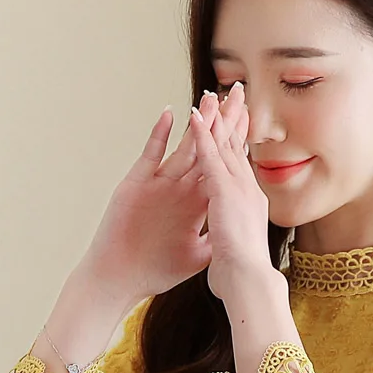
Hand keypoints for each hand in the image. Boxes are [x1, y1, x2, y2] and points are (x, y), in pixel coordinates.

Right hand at [78, 86, 250, 308]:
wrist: (122, 278)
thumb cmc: (156, 270)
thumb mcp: (198, 256)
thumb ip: (217, 239)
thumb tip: (242, 235)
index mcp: (196, 204)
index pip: (221, 168)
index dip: (235, 146)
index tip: (251, 123)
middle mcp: (179, 189)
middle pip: (206, 150)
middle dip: (221, 123)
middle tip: (237, 94)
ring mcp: (159, 185)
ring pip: (183, 149)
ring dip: (196, 124)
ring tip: (209, 98)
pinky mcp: (137, 185)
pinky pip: (151, 156)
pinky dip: (159, 136)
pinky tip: (170, 116)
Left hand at [189, 85, 275, 301]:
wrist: (248, 283)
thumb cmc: (241, 276)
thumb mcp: (235, 252)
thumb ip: (232, 240)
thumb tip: (228, 248)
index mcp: (249, 204)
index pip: (242, 165)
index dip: (239, 142)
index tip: (237, 123)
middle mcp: (247, 190)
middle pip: (238, 147)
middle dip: (235, 119)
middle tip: (236, 94)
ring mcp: (237, 188)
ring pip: (225, 146)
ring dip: (218, 118)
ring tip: (213, 93)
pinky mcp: (223, 191)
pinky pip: (208, 157)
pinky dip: (202, 136)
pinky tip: (194, 116)